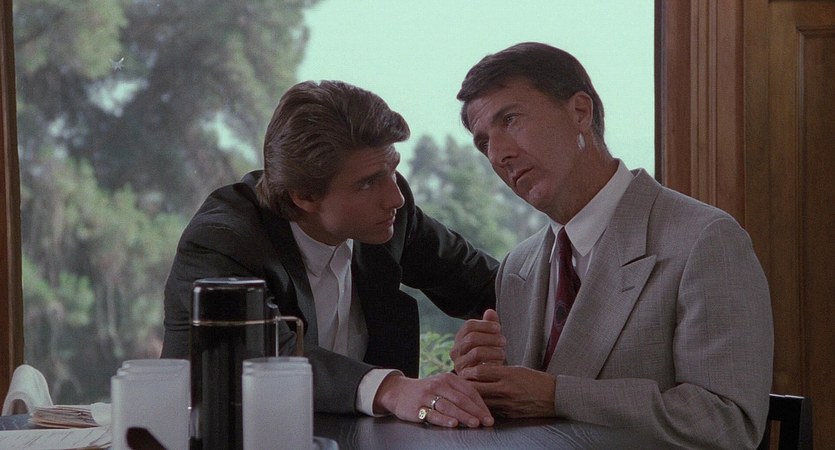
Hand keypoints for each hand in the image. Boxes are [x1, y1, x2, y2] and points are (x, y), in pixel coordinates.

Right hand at [373, 372, 493, 427]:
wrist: (398, 391)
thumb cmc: (426, 391)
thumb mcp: (442, 385)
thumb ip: (459, 393)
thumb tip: (480, 409)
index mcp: (448, 378)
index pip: (468, 391)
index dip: (480, 405)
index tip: (488, 416)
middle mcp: (438, 385)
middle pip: (460, 399)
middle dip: (475, 411)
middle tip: (486, 421)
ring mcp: (427, 396)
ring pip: (448, 406)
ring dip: (463, 416)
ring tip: (474, 423)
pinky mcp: (417, 407)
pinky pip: (433, 414)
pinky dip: (444, 419)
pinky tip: (453, 424)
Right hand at [449, 309, 505, 372]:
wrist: (487, 380)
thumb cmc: (489, 356)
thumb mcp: (490, 339)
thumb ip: (490, 325)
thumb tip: (490, 311)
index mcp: (460, 339)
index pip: (469, 325)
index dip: (485, 325)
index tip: (498, 328)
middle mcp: (455, 351)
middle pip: (472, 338)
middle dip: (491, 338)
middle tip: (504, 341)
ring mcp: (459, 365)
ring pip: (476, 352)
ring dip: (494, 351)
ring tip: (503, 353)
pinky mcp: (465, 378)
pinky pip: (479, 369)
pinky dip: (492, 364)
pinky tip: (500, 364)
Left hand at [465, 365, 556, 417]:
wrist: (554, 397)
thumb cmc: (535, 380)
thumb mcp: (517, 369)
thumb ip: (498, 370)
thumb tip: (478, 370)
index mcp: (508, 374)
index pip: (481, 371)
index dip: (469, 371)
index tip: (463, 371)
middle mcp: (506, 389)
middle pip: (477, 388)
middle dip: (466, 386)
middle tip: (458, 385)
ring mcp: (507, 403)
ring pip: (481, 402)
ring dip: (472, 399)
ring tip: (464, 395)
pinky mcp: (509, 414)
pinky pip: (491, 410)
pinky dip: (483, 407)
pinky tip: (478, 405)